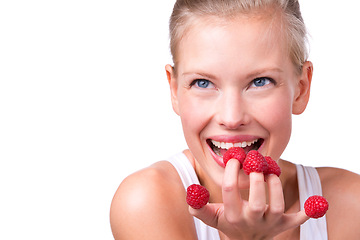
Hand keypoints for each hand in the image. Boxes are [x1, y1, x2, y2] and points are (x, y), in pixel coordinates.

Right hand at [189, 159, 308, 239]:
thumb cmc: (229, 223)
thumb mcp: (213, 217)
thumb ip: (199, 207)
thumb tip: (191, 193)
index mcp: (233, 216)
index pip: (229, 193)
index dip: (231, 173)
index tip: (234, 158)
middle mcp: (252, 221)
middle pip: (257, 202)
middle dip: (256, 181)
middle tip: (254, 163)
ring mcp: (270, 223)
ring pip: (277, 207)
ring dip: (276, 188)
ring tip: (270, 170)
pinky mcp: (284, 224)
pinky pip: (298, 219)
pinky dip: (308, 212)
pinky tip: (316, 202)